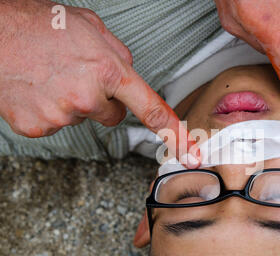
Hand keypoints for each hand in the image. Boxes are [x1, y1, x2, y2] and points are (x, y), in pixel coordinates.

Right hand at [0, 0, 199, 166]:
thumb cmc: (38, 26)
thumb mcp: (91, 28)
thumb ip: (118, 55)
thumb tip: (129, 78)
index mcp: (108, 71)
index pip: (151, 110)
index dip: (174, 134)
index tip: (188, 153)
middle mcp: (88, 98)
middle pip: (113, 116)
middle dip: (102, 101)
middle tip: (77, 76)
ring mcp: (62, 116)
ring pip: (84, 118)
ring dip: (74, 102)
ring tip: (52, 76)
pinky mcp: (39, 128)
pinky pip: (57, 124)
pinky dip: (51, 110)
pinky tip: (39, 89)